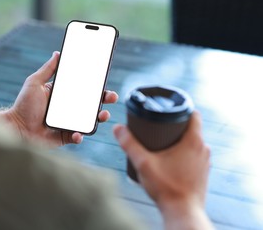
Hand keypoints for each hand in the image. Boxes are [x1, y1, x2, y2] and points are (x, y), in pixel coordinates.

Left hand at [0, 51, 117, 146]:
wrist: (16, 128)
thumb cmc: (23, 105)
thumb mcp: (34, 83)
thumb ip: (47, 69)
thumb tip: (58, 53)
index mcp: (63, 95)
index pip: (83, 88)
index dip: (95, 85)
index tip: (104, 79)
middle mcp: (68, 109)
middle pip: (91, 104)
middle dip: (104, 100)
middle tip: (111, 97)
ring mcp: (68, 123)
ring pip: (89, 120)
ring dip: (99, 118)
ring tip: (102, 115)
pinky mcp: (65, 137)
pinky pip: (77, 136)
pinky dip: (80, 135)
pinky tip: (77, 133)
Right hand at [113, 112, 212, 228]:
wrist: (183, 212)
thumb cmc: (166, 188)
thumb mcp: (143, 163)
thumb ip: (129, 145)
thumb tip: (117, 128)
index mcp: (193, 141)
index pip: (194, 114)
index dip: (182, 109)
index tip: (169, 110)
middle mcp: (203, 149)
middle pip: (192, 128)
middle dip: (176, 126)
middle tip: (159, 128)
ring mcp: (205, 162)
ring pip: (193, 142)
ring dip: (180, 140)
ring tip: (162, 144)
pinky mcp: (203, 172)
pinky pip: (195, 155)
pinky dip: (185, 153)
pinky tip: (171, 159)